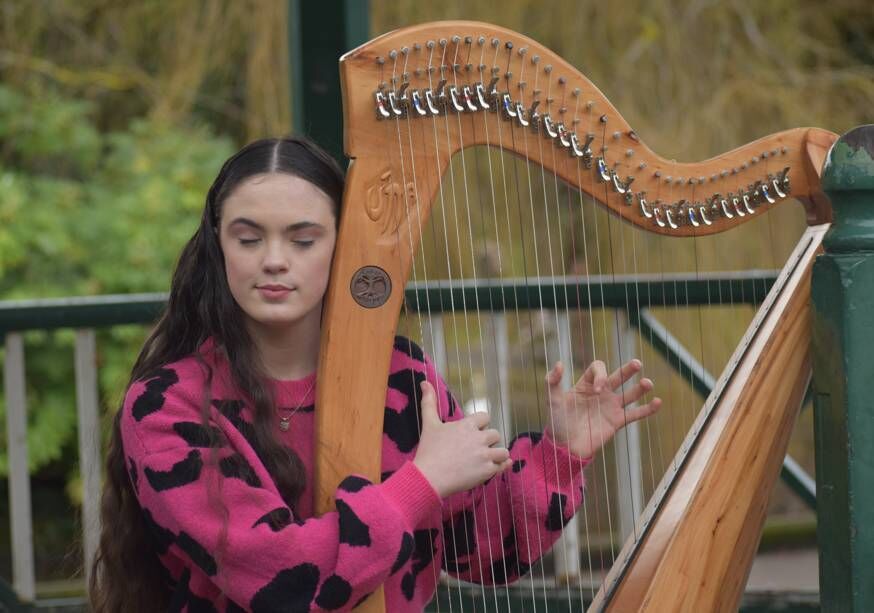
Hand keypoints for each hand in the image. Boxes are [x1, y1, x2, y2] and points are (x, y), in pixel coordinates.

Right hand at [413, 381, 511, 497]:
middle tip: (476, 449)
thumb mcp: (429, 424)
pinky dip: (502, 466)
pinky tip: (498, 466)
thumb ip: (429, 402)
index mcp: (467, 425)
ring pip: (503, 451)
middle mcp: (479, 438)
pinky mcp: (487, 471)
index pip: (485, 417)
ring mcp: (485, 455)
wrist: (428, 478)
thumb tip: (425, 382)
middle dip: (488, 441)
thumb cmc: (428, 450)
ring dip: (496, 454)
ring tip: (485, 460)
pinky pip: (503, 466)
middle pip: (495, 434)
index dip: (480, 425)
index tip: (472, 433)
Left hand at [546, 359, 661, 457]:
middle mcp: (601, 393)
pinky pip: (635, 413)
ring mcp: (611, 407)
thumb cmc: (557, 422)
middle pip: (618, 375)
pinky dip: (648, 409)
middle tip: (637, 364)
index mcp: (586, 384)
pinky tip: (658, 402)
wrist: (565, 447)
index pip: (598, 369)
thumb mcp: (553, 400)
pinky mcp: (617, 421)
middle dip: (627, 369)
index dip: (600, 374)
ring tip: (648, 383)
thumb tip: (560, 363)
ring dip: (640, 388)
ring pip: (630, 393)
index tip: (598, 390)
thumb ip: (552, 381)